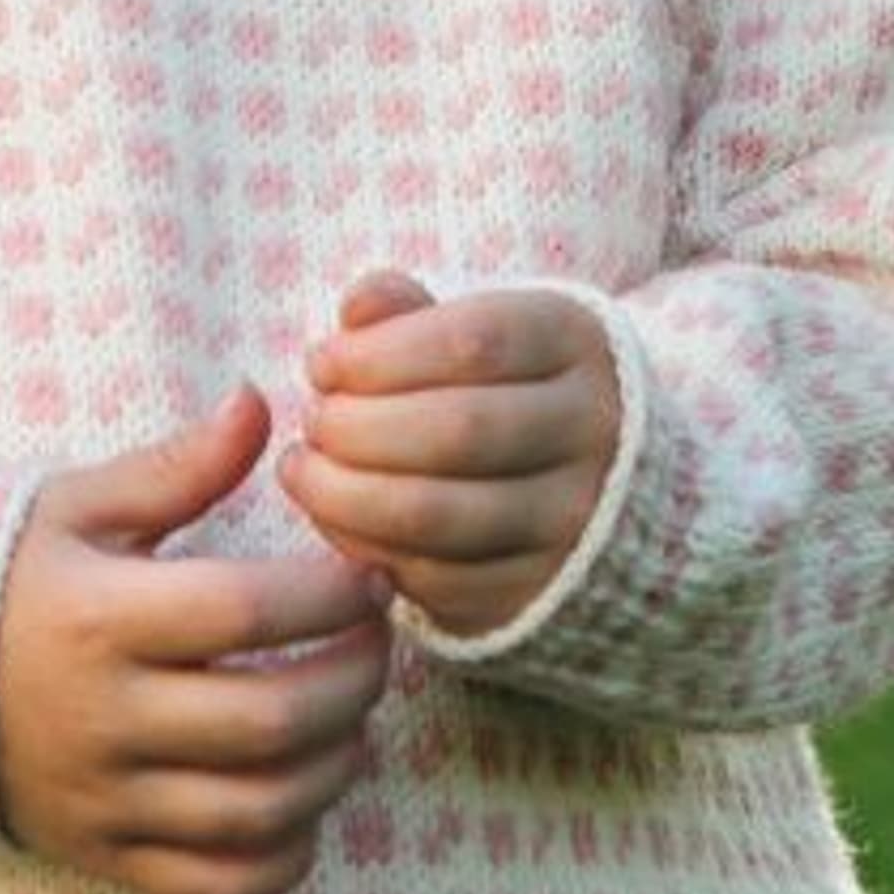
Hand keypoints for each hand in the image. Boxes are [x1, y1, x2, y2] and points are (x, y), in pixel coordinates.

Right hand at [0, 385, 391, 893]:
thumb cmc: (5, 577)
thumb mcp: (76, 506)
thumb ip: (176, 465)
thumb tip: (258, 402)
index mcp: (98, 618)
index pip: (247, 613)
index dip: (332, 596)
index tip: (367, 577)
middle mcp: (103, 718)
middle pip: (272, 721)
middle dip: (356, 681)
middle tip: (375, 645)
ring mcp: (104, 798)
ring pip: (260, 812)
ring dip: (336, 767)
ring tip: (349, 719)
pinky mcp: (104, 855)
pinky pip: (220, 886)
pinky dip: (284, 857)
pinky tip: (300, 802)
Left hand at [281, 267, 622, 638]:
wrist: (590, 477)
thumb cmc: (499, 384)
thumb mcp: (473, 330)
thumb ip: (409, 312)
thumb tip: (357, 305)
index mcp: (573, 343)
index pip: (473, 341)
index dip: (378, 354)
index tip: (322, 364)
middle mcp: (590, 430)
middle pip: (455, 429)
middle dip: (355, 426)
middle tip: (313, 421)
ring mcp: (571, 518)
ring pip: (436, 514)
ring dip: (343, 495)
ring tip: (303, 470)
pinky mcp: (536, 588)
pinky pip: (433, 578)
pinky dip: (365, 549)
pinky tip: (335, 519)